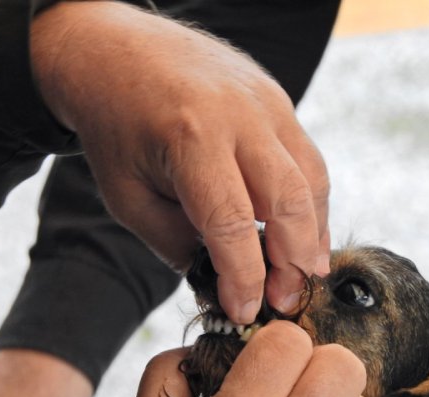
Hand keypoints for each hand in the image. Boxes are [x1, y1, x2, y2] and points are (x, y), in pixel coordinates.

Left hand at [30, 1, 330, 324]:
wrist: (117, 54)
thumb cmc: (116, 127)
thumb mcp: (127, 196)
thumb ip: (175, 242)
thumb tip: (220, 278)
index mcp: (191, 137)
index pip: (233, 223)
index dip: (244, 277)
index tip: (243, 310)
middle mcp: (239, 115)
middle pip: (290, 200)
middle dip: (293, 261)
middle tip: (286, 299)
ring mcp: (266, 102)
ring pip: (311, 179)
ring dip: (312, 234)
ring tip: (303, 272)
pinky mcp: (277, 100)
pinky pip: (306, 158)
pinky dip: (309, 201)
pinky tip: (300, 229)